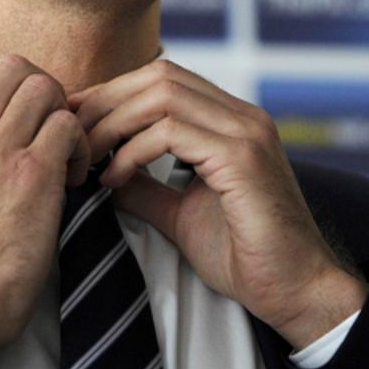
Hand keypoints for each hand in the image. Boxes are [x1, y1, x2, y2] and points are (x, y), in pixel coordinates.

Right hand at [0, 55, 89, 368]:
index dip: (17, 98)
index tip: (30, 131)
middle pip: (17, 69)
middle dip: (48, 95)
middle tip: (57, 134)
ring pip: (47, 90)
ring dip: (67, 118)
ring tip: (66, 158)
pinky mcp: (30, 175)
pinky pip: (68, 127)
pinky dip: (81, 146)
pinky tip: (72, 179)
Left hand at [70, 60, 367, 349]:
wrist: (296, 293)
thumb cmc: (246, 258)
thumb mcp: (180, 213)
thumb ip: (146, 186)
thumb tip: (104, 168)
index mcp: (232, 122)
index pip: (164, 80)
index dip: (113, 94)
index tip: (75, 122)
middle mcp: (243, 116)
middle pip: (160, 75)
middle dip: (106, 100)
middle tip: (71, 134)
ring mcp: (247, 132)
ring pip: (163, 94)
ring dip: (114, 122)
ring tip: (89, 157)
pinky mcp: (243, 158)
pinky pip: (172, 132)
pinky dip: (132, 150)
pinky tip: (113, 178)